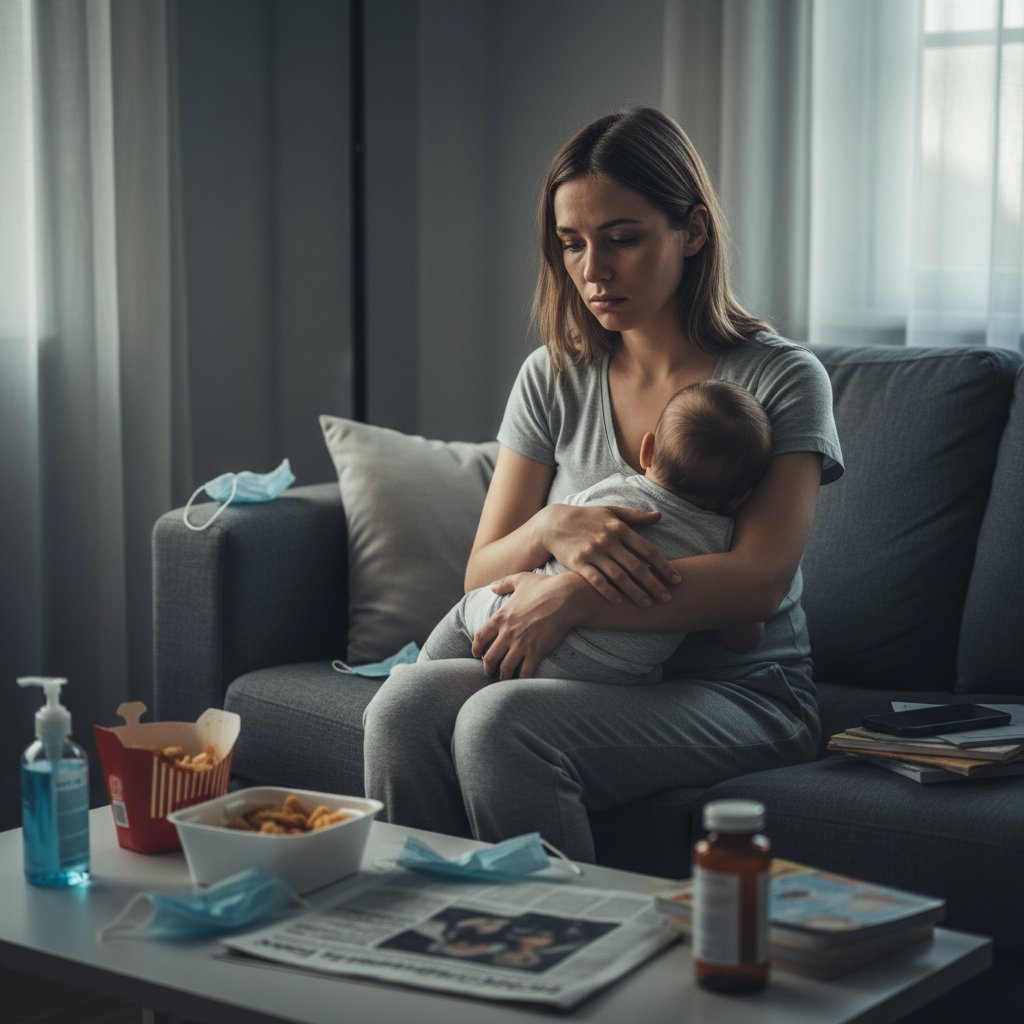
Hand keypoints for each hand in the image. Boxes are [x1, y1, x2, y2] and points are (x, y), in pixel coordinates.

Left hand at [471, 572, 579, 679]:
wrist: (566, 597)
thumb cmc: (545, 586)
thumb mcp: (521, 579)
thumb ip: (503, 583)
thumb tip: (492, 586)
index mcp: (501, 617)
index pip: (480, 637)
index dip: (476, 648)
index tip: (476, 653)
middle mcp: (507, 633)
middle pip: (490, 657)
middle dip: (488, 666)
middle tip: (490, 671)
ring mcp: (521, 644)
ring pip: (505, 668)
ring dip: (503, 675)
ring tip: (505, 677)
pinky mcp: (536, 652)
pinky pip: (524, 672)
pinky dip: (521, 678)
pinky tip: (522, 679)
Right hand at [540, 503, 679, 606]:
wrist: (553, 523)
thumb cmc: (586, 518)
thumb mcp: (610, 512)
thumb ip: (635, 516)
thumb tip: (659, 516)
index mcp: (619, 528)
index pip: (647, 550)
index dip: (664, 566)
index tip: (676, 580)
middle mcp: (608, 541)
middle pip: (636, 566)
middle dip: (654, 584)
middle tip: (667, 598)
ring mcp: (593, 553)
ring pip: (619, 576)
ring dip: (635, 592)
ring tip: (647, 604)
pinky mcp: (578, 563)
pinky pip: (596, 580)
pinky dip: (609, 591)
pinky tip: (620, 601)